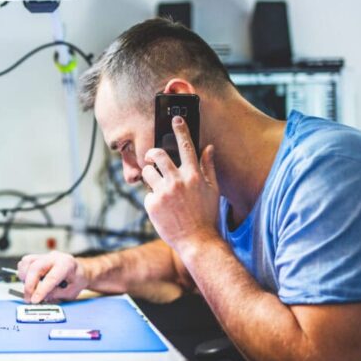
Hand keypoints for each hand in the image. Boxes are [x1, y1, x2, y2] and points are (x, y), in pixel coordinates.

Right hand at [17, 251, 88, 303]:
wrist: (78, 270)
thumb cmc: (76, 280)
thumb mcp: (71, 292)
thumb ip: (56, 294)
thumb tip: (42, 296)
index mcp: (67, 264)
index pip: (51, 277)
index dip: (41, 290)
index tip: (35, 300)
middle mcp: (55, 257)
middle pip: (35, 267)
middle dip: (29, 285)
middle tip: (28, 299)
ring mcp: (45, 256)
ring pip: (27, 262)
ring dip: (24, 278)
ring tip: (30, 289)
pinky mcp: (38, 257)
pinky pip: (25, 262)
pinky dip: (23, 272)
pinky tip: (29, 281)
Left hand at [142, 116, 220, 253]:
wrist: (197, 241)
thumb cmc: (206, 215)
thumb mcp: (213, 190)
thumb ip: (208, 167)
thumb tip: (209, 147)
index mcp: (194, 175)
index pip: (186, 146)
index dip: (181, 130)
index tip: (176, 119)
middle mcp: (178, 180)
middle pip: (158, 154)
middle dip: (152, 153)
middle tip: (151, 157)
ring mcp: (164, 192)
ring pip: (148, 172)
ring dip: (150, 176)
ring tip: (158, 187)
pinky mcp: (152, 204)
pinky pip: (148, 194)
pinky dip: (153, 199)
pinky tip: (163, 210)